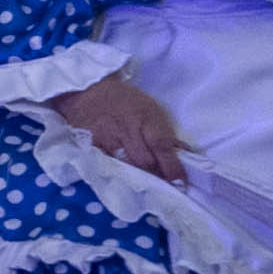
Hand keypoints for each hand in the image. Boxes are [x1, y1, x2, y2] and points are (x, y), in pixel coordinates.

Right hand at [50, 72, 190, 184]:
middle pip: (144, 161)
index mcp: (145, 117)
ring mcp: (106, 136)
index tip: (180, 183)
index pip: (161, 146)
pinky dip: (118, 171)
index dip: (172, 167)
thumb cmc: (126, 101)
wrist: (88, 90)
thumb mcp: (151, 110)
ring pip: (126, 166)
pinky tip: (122, 173)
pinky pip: (108, 164)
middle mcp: (125, 127)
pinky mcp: (90, 143)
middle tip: (162, 183)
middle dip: (155, 174)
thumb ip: (165, 134)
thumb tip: (185, 155)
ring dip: (137, 175)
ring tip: (144, 181)